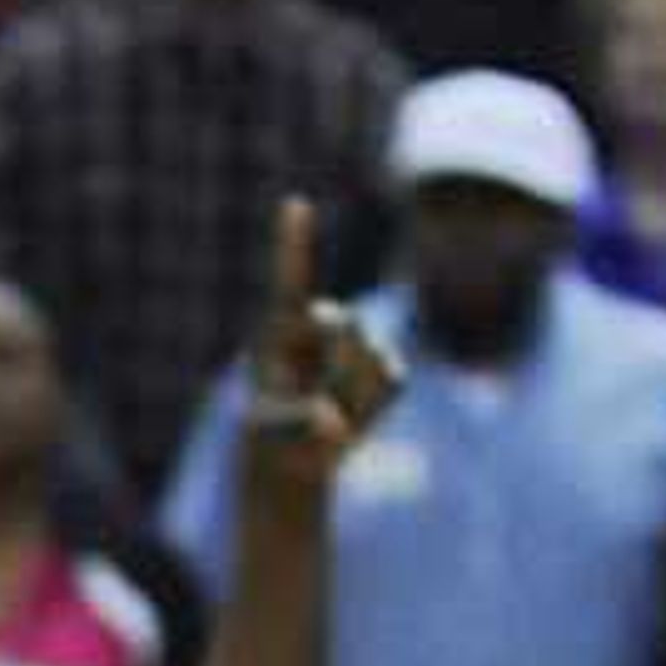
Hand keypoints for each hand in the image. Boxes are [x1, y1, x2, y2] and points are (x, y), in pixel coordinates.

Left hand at [233, 188, 397, 496]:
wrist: (291, 461)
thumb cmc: (271, 439)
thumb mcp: (272, 437)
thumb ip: (293, 426)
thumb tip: (329, 420)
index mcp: (278, 333)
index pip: (290, 281)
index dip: (294, 242)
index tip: (295, 203)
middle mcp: (315, 331)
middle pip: (343, 322)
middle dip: (337, 352)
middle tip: (319, 393)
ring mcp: (350, 349)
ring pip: (371, 353)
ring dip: (353, 389)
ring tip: (330, 414)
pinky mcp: (379, 373)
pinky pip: (394, 377)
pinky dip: (374, 403)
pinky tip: (353, 416)